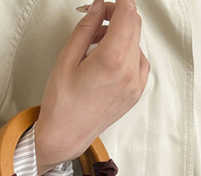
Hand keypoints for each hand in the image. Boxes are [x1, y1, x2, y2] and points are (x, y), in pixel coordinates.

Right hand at [35, 0, 149, 175]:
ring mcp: (135, 85)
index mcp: (112, 60)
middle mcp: (129, 72)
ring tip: (95, 44)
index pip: (127, 13)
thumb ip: (86, 28)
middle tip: (97, 17)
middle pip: (134, 25)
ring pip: (136, 43)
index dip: (117, 2)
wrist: (65, 136)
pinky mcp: (135, 94)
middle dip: (117, 15)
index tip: (106, 2)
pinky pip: (139, 62)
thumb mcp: (67, 59)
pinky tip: (107, 59)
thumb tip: (98, 7)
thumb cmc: (62, 105)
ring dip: (120, 35)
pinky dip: (126, 53)